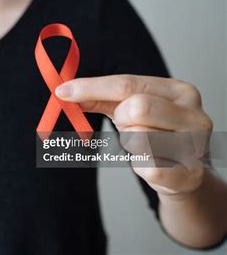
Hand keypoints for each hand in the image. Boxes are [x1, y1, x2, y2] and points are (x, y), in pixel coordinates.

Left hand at [55, 75, 212, 197]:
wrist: (183, 173)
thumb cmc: (155, 134)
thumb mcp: (128, 109)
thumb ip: (100, 98)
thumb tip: (66, 92)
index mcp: (179, 91)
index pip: (128, 83)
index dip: (91, 87)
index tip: (62, 91)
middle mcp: (194, 115)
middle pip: (137, 107)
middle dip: (122, 119)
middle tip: (127, 125)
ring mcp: (195, 145)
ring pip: (140, 138)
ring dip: (131, 143)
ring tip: (144, 146)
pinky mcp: (188, 174)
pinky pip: (146, 166)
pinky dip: (139, 164)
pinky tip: (150, 163)